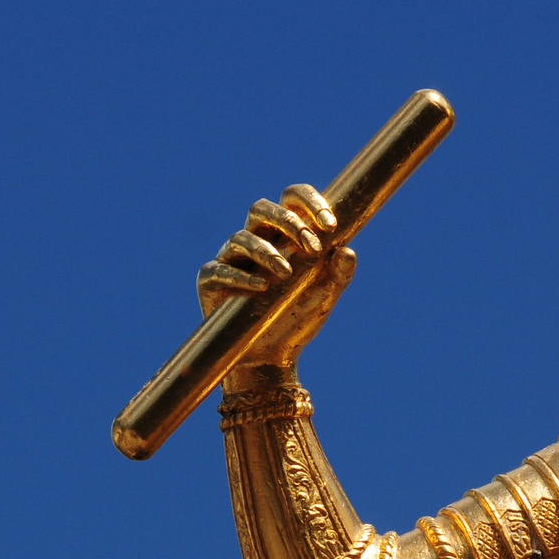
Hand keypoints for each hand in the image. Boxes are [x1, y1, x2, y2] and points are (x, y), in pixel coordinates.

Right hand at [196, 183, 356, 371]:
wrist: (270, 358)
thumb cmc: (296, 320)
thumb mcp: (324, 297)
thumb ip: (339, 274)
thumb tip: (347, 250)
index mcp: (283, 235)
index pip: (292, 200)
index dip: (310, 202)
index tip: (330, 225)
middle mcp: (254, 240)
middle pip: (262, 208)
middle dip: (288, 221)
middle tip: (311, 247)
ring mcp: (230, 259)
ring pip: (241, 237)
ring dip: (267, 252)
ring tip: (286, 274)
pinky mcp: (211, 280)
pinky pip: (220, 270)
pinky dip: (241, 277)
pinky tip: (262, 288)